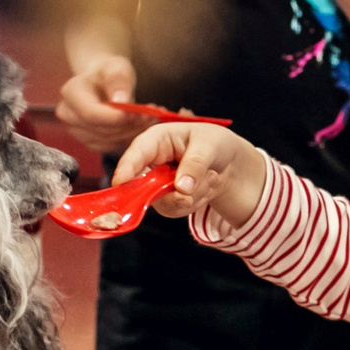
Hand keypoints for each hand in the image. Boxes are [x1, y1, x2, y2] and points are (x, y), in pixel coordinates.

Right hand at [56, 54, 152, 154]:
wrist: (104, 82)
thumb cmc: (110, 72)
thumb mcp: (117, 67)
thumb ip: (118, 81)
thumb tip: (119, 100)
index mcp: (71, 92)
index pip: (90, 113)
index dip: (114, 117)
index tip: (137, 114)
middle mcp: (68, 114)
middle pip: (100, 129)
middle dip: (129, 124)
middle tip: (152, 115)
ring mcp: (77, 131)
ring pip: (109, 140)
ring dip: (133, 132)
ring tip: (151, 118)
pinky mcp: (90, 142)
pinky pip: (112, 146)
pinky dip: (130, 138)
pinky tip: (143, 126)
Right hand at [114, 119, 267, 226]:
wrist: (229, 161)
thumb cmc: (214, 143)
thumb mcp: (209, 145)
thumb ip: (195, 164)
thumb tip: (181, 189)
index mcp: (156, 140)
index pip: (136, 154)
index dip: (126, 168)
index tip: (120, 183)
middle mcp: (151, 162)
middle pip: (143, 185)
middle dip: (170, 192)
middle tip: (190, 194)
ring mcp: (156, 183)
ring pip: (163, 201)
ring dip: (193, 195)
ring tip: (211, 177)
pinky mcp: (166, 199)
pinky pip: (175, 209)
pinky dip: (196, 202)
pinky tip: (208, 186)